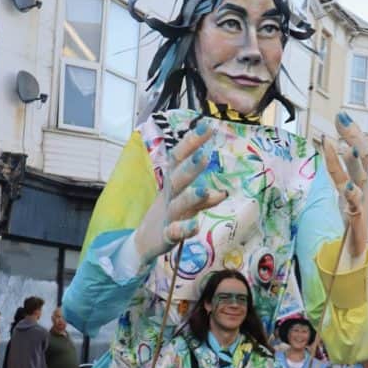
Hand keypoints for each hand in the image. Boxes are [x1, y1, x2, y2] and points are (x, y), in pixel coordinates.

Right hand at [133, 121, 227, 264]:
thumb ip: (204, 199)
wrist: (144, 242)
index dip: (191, 142)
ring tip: (203, 189)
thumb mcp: (185, 204)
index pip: (179, 158)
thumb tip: (223, 192)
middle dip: (190, 166)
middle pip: (178, 178)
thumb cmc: (169, 216)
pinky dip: (184, 229)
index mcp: (172, 183)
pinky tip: (195, 226)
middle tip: (204, 153)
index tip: (207, 126)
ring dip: (190, 197)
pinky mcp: (166, 235)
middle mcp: (169, 196)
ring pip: (179, 204)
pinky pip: (175, 232)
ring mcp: (167, 215)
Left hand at [322, 110, 367, 258]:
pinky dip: (352, 196)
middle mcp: (361, 187)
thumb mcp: (341, 190)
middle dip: (353, 137)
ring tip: (347, 147)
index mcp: (356, 178)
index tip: (340, 115)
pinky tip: (347, 186)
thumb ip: (337, 170)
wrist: (355, 249)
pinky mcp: (358, 219)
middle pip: (361, 157)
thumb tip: (327, 144)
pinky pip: (356, 205)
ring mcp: (361, 202)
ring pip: (359, 178)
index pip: (356, 150)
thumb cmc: (348, 218)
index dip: (350, 133)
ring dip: (353, 163)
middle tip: (342, 119)